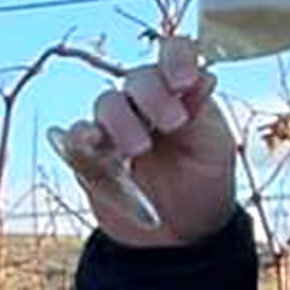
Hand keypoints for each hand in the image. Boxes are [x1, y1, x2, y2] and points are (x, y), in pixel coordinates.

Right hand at [54, 40, 238, 248]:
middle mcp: (145, 103)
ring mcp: (115, 128)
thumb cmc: (203, 183)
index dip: (176, 59)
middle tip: (172, 124)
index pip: (173, 54)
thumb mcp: (214, 147)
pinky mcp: (91, 157)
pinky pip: (75, 138)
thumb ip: (202, 112)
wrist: (183, 234)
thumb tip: (204, 75)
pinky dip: (80, 138)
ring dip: (122, 121)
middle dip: (153, 96)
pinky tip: (95, 146)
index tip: (185, 82)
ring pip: (106, 104)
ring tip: (140, 149)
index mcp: (180, 92)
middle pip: (137, 78)